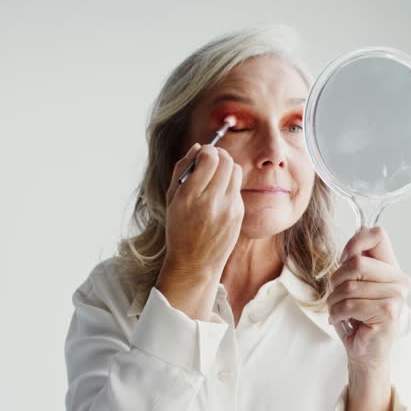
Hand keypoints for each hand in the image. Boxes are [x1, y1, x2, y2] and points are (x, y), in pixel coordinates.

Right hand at [162, 143, 243, 281]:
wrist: (195, 262)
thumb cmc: (179, 230)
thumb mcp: (172, 199)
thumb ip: (182, 170)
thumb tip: (198, 148)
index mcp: (190, 196)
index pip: (208, 157)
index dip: (206, 150)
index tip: (201, 155)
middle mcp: (211, 201)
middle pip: (225, 160)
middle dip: (218, 154)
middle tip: (210, 160)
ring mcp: (228, 208)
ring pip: (235, 170)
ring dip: (226, 166)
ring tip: (215, 175)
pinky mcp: (239, 213)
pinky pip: (237, 187)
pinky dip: (229, 184)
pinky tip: (219, 194)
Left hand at [328, 226, 410, 373]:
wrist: (366, 353)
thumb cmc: (358, 319)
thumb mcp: (354, 285)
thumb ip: (354, 264)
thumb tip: (349, 250)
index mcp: (391, 268)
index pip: (377, 235)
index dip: (355, 242)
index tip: (343, 260)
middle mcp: (399, 280)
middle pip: (357, 264)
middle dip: (336, 281)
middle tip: (336, 297)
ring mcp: (396, 296)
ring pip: (350, 286)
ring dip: (334, 301)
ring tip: (339, 311)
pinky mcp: (388, 312)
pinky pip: (350, 305)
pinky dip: (337, 314)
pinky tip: (343, 320)